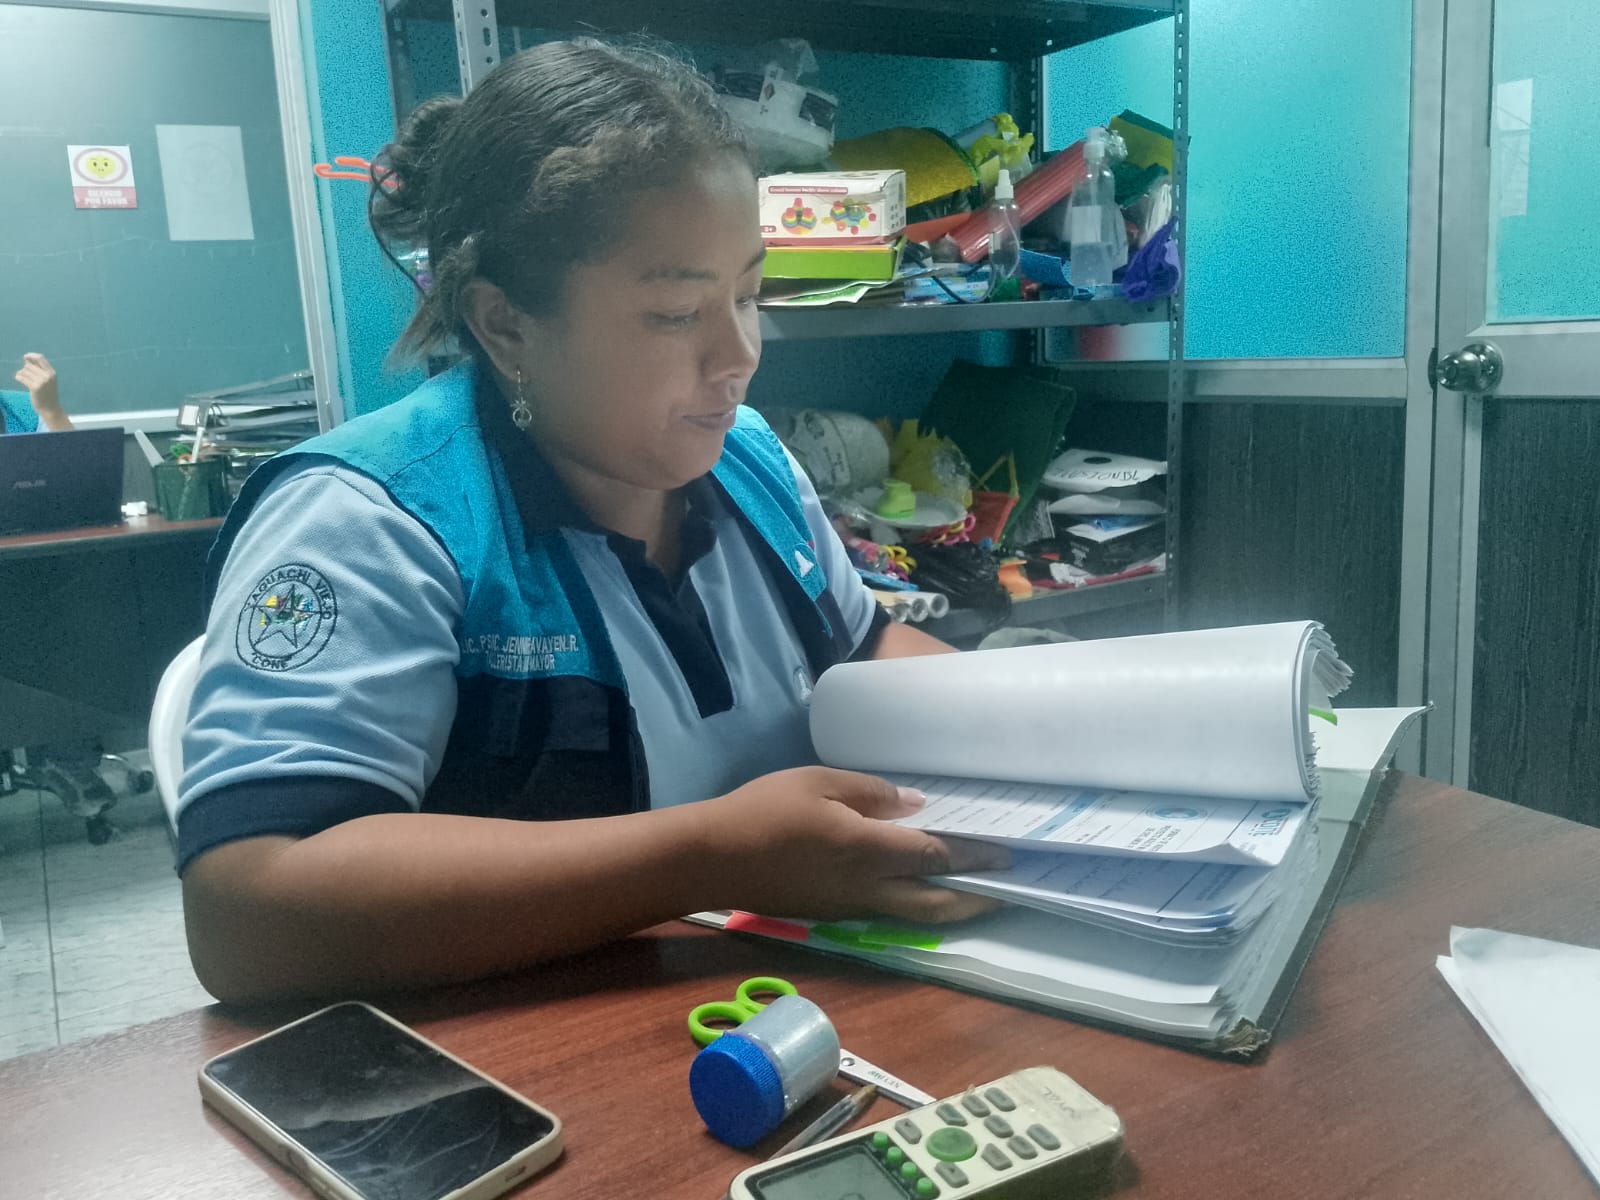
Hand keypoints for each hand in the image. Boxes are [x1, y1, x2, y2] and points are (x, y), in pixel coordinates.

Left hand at [14, 354, 69, 430]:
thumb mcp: (48, 380)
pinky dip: (18, 377)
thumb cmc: (47, 393)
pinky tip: (20, 380)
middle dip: (25, 369)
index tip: (26, 357)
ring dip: (21, 374)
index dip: (31, 355)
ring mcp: (42, 382)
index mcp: (52, 373)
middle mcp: (47, 376)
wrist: (50, 408)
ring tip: (24, 379)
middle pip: (29, 365)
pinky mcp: (35, 387)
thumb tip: (26, 359)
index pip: (41, 358)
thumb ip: (39, 369)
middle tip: (28, 377)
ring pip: (24, 371)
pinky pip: (21, 377)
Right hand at [699, 766, 1010, 924]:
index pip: (934, 855)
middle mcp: (867, 887)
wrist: (713, 858)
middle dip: (975, 898)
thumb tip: (914, 805)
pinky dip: (914, 903)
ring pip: (912, 913)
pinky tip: (917, 887)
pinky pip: (886, 911)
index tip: (1005, 853)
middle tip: (1006, 889)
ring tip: (975, 893)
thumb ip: (871, 793)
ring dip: (948, 906)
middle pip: (935, 903)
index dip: (973, 856)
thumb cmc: (764, 810)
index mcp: (867, 849)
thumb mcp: (819, 782)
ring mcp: (849, 906)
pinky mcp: (832, 913)